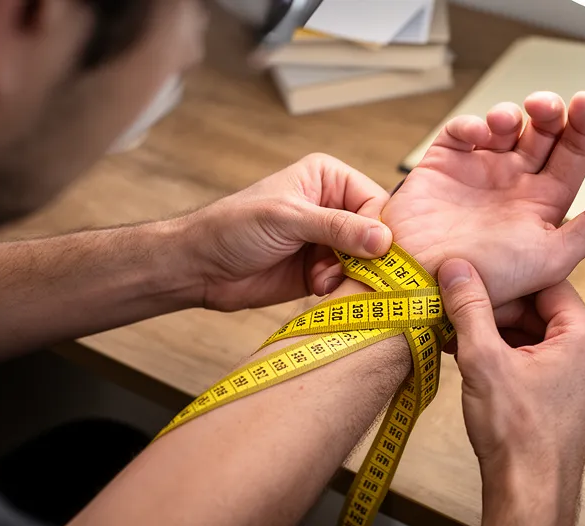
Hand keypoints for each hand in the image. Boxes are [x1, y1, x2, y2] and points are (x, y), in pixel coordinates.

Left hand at [175, 153, 392, 311]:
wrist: (200, 267)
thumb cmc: (234, 228)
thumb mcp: (288, 219)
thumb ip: (337, 227)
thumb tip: (384, 239)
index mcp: (328, 178)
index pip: (375, 201)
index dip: (379, 227)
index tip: (376, 251)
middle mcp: (333, 207)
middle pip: (376, 232)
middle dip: (367, 254)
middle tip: (352, 270)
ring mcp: (328, 241)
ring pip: (366, 260)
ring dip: (350, 273)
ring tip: (324, 279)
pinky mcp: (321, 270)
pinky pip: (348, 279)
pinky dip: (339, 286)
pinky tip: (318, 288)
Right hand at [382, 91, 584, 305]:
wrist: (425, 288)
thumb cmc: (489, 281)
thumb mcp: (551, 259)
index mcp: (545, 203)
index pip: (574, 153)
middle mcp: (515, 183)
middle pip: (543, 131)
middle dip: (549, 111)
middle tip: (545, 108)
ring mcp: (479, 171)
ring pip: (505, 124)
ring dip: (510, 113)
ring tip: (506, 124)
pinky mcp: (444, 165)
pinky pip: (461, 131)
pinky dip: (471, 124)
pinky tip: (477, 136)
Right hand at [439, 259, 584, 525]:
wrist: (529, 493)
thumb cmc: (520, 438)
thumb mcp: (484, 359)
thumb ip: (469, 308)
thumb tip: (458, 270)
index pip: (544, 283)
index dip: (505, 283)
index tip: (473, 281)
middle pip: (538, 309)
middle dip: (495, 312)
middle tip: (458, 315)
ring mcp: (580, 375)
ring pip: (533, 335)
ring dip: (495, 335)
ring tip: (458, 341)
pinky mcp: (564, 394)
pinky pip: (534, 359)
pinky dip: (504, 356)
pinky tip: (473, 362)